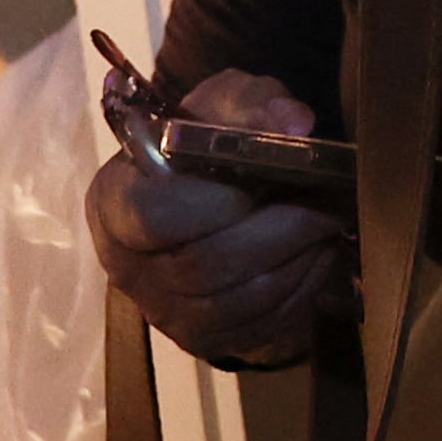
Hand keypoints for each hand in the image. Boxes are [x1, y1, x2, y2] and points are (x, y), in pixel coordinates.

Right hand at [84, 69, 346, 364]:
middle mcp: (125, 265)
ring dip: (293, 264)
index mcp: (115, 201)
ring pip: (233, 303)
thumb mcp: (227, 102)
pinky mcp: (199, 338)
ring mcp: (160, 309)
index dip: (218, 202)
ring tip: (325, 227)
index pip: (154, 215)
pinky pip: (252, 328)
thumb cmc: (209, 138)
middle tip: (325, 204)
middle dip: (277, 233)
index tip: (271, 178)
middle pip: (200, 267)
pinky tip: (315, 257)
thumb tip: (297, 125)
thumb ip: (255, 104)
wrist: (211, 186)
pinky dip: (296, 294)